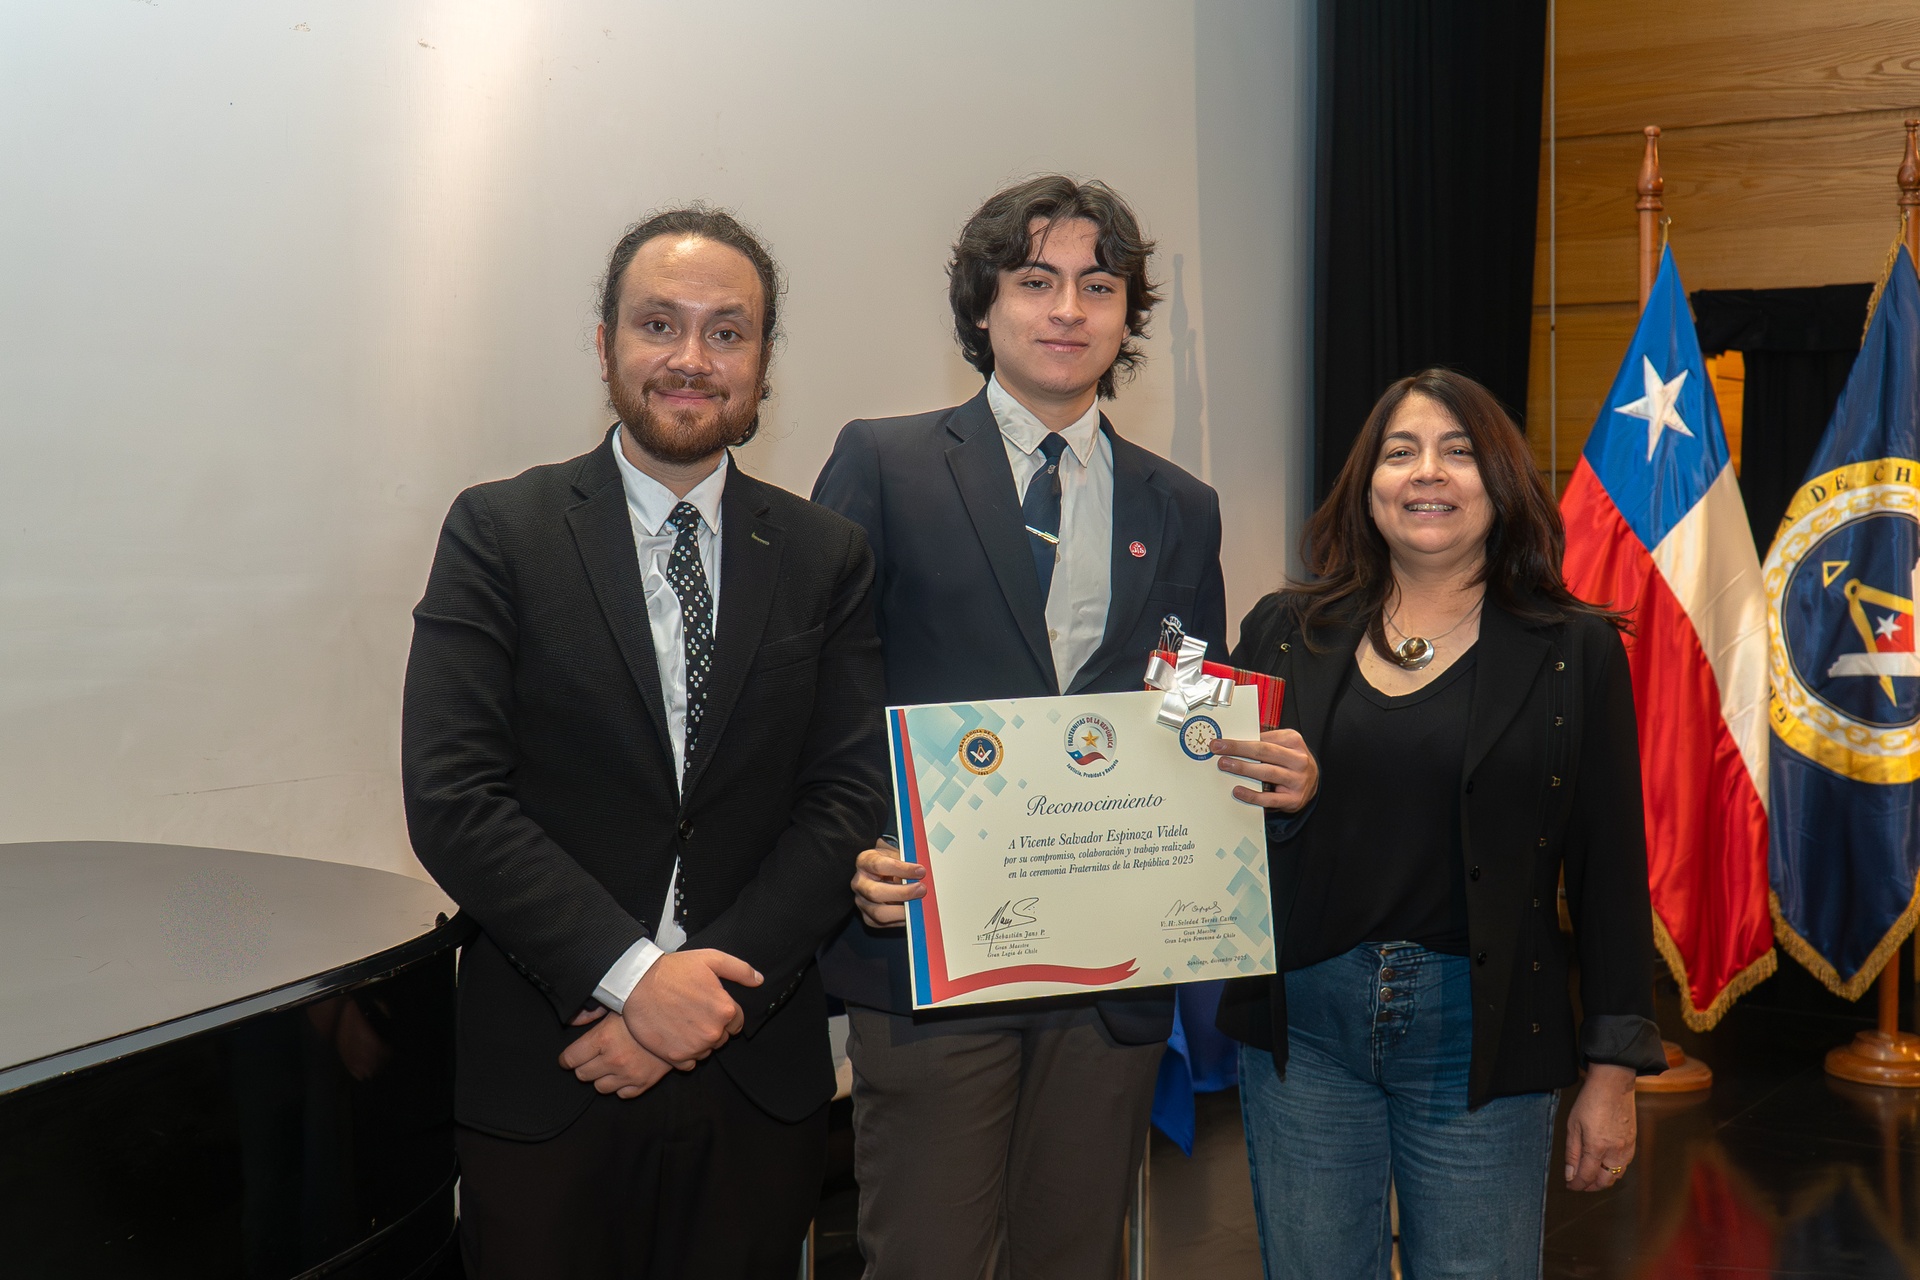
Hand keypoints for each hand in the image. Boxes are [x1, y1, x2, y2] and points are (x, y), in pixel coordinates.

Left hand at [559, 1009, 672, 1097]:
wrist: (681, 1020)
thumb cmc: (647, 1009)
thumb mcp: (618, 1004)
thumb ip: (592, 1012)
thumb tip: (572, 1019)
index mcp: (602, 1038)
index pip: (570, 1059)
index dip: (567, 1058)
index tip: (569, 1057)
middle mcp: (613, 1059)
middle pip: (582, 1074)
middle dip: (584, 1066)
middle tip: (591, 1058)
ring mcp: (628, 1074)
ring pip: (600, 1087)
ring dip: (601, 1077)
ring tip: (608, 1065)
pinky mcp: (643, 1083)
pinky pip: (622, 1094)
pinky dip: (621, 1086)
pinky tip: (624, 1073)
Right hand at [620, 949, 759, 1067]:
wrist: (637, 982)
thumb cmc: (674, 969)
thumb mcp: (711, 959)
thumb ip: (740, 970)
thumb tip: (759, 980)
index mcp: (725, 1009)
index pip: (737, 1021)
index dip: (724, 1013)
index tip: (710, 1006)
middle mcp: (713, 1032)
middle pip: (722, 1037)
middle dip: (712, 1027)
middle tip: (694, 1012)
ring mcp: (694, 1047)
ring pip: (706, 1051)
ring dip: (699, 1041)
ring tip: (682, 1023)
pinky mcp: (675, 1057)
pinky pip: (689, 1064)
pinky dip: (684, 1053)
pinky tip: (675, 1036)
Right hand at [852, 844, 926, 926]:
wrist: (879, 873)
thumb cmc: (889, 863)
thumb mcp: (896, 854)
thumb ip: (907, 861)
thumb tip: (922, 872)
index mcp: (864, 861)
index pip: (879, 865)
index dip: (902, 869)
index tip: (920, 871)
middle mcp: (859, 883)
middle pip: (875, 892)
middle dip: (902, 893)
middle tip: (921, 890)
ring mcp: (861, 901)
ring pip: (878, 913)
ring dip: (902, 911)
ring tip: (918, 905)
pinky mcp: (868, 917)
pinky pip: (883, 923)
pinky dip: (900, 920)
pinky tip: (911, 913)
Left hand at [1210, 729, 1318, 812]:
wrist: (1313, 783)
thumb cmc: (1291, 762)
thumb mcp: (1283, 746)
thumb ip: (1264, 742)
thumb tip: (1234, 741)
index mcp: (1294, 741)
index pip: (1264, 739)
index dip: (1241, 740)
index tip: (1222, 742)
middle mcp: (1298, 760)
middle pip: (1264, 752)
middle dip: (1238, 749)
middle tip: (1219, 749)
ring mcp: (1298, 780)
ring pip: (1267, 772)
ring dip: (1243, 768)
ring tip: (1226, 765)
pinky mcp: (1293, 799)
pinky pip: (1270, 798)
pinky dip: (1252, 795)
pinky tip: (1238, 790)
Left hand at [1564, 1063, 1636, 1189]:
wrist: (1613, 1084)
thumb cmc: (1590, 1101)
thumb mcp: (1573, 1125)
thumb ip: (1572, 1153)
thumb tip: (1570, 1175)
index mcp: (1596, 1147)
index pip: (1587, 1176)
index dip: (1577, 1184)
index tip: (1570, 1185)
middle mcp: (1614, 1152)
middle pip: (1604, 1181)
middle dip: (1590, 1186)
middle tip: (1579, 1184)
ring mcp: (1627, 1148)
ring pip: (1617, 1176)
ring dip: (1604, 1180)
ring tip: (1591, 1177)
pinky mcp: (1633, 1142)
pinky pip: (1625, 1165)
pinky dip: (1614, 1170)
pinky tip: (1606, 1166)